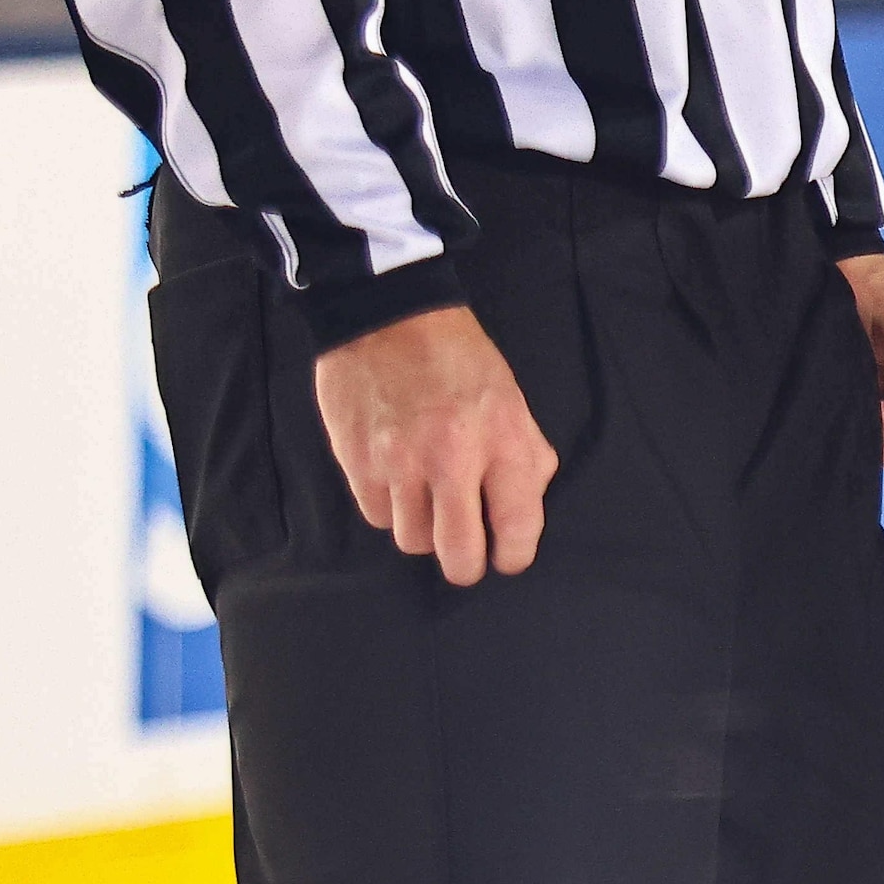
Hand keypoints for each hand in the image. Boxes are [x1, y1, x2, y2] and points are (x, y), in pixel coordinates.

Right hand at [313, 306, 556, 587]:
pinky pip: (377, 515)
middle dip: (467, 565)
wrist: (387, 318)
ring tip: (429, 503)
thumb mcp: (512, 403)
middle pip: (458, 554)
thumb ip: (527, 459)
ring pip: (412, 540)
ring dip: (424, 531)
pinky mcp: (356, 461)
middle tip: (467, 556)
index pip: (516, 527)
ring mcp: (398, 463)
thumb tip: (522, 515)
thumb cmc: (460, 362)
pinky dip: (390, 509)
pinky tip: (399, 483)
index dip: (514, 556)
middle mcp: (449, 458)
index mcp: (501, 441)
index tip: (507, 558)